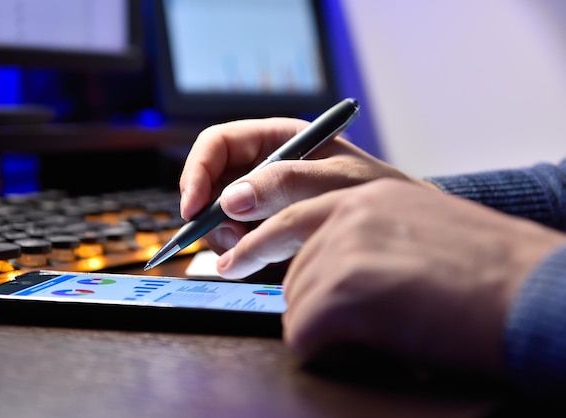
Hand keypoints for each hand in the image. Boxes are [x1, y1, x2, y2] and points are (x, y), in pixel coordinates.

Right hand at [179, 118, 430, 255]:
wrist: (396, 223)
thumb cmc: (375, 192)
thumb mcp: (336, 182)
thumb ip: (286, 185)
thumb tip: (230, 199)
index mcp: (277, 138)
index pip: (218, 143)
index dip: (197, 171)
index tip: (192, 208)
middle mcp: (264, 164)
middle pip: (210, 180)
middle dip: (208, 211)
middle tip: (230, 239)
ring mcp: (263, 196)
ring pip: (218, 212)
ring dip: (225, 235)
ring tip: (253, 249)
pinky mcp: (266, 223)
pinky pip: (236, 235)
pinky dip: (240, 249)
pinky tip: (264, 255)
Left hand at [218, 179, 565, 374]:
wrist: (529, 292)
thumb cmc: (484, 271)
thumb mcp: (417, 228)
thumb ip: (365, 233)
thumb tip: (321, 264)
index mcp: (369, 189)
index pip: (289, 200)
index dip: (259, 225)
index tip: (232, 238)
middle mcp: (351, 208)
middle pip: (286, 254)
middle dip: (281, 277)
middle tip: (251, 279)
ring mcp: (344, 245)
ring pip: (294, 298)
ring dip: (320, 321)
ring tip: (367, 330)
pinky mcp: (343, 289)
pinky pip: (302, 332)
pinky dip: (324, 348)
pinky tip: (363, 348)